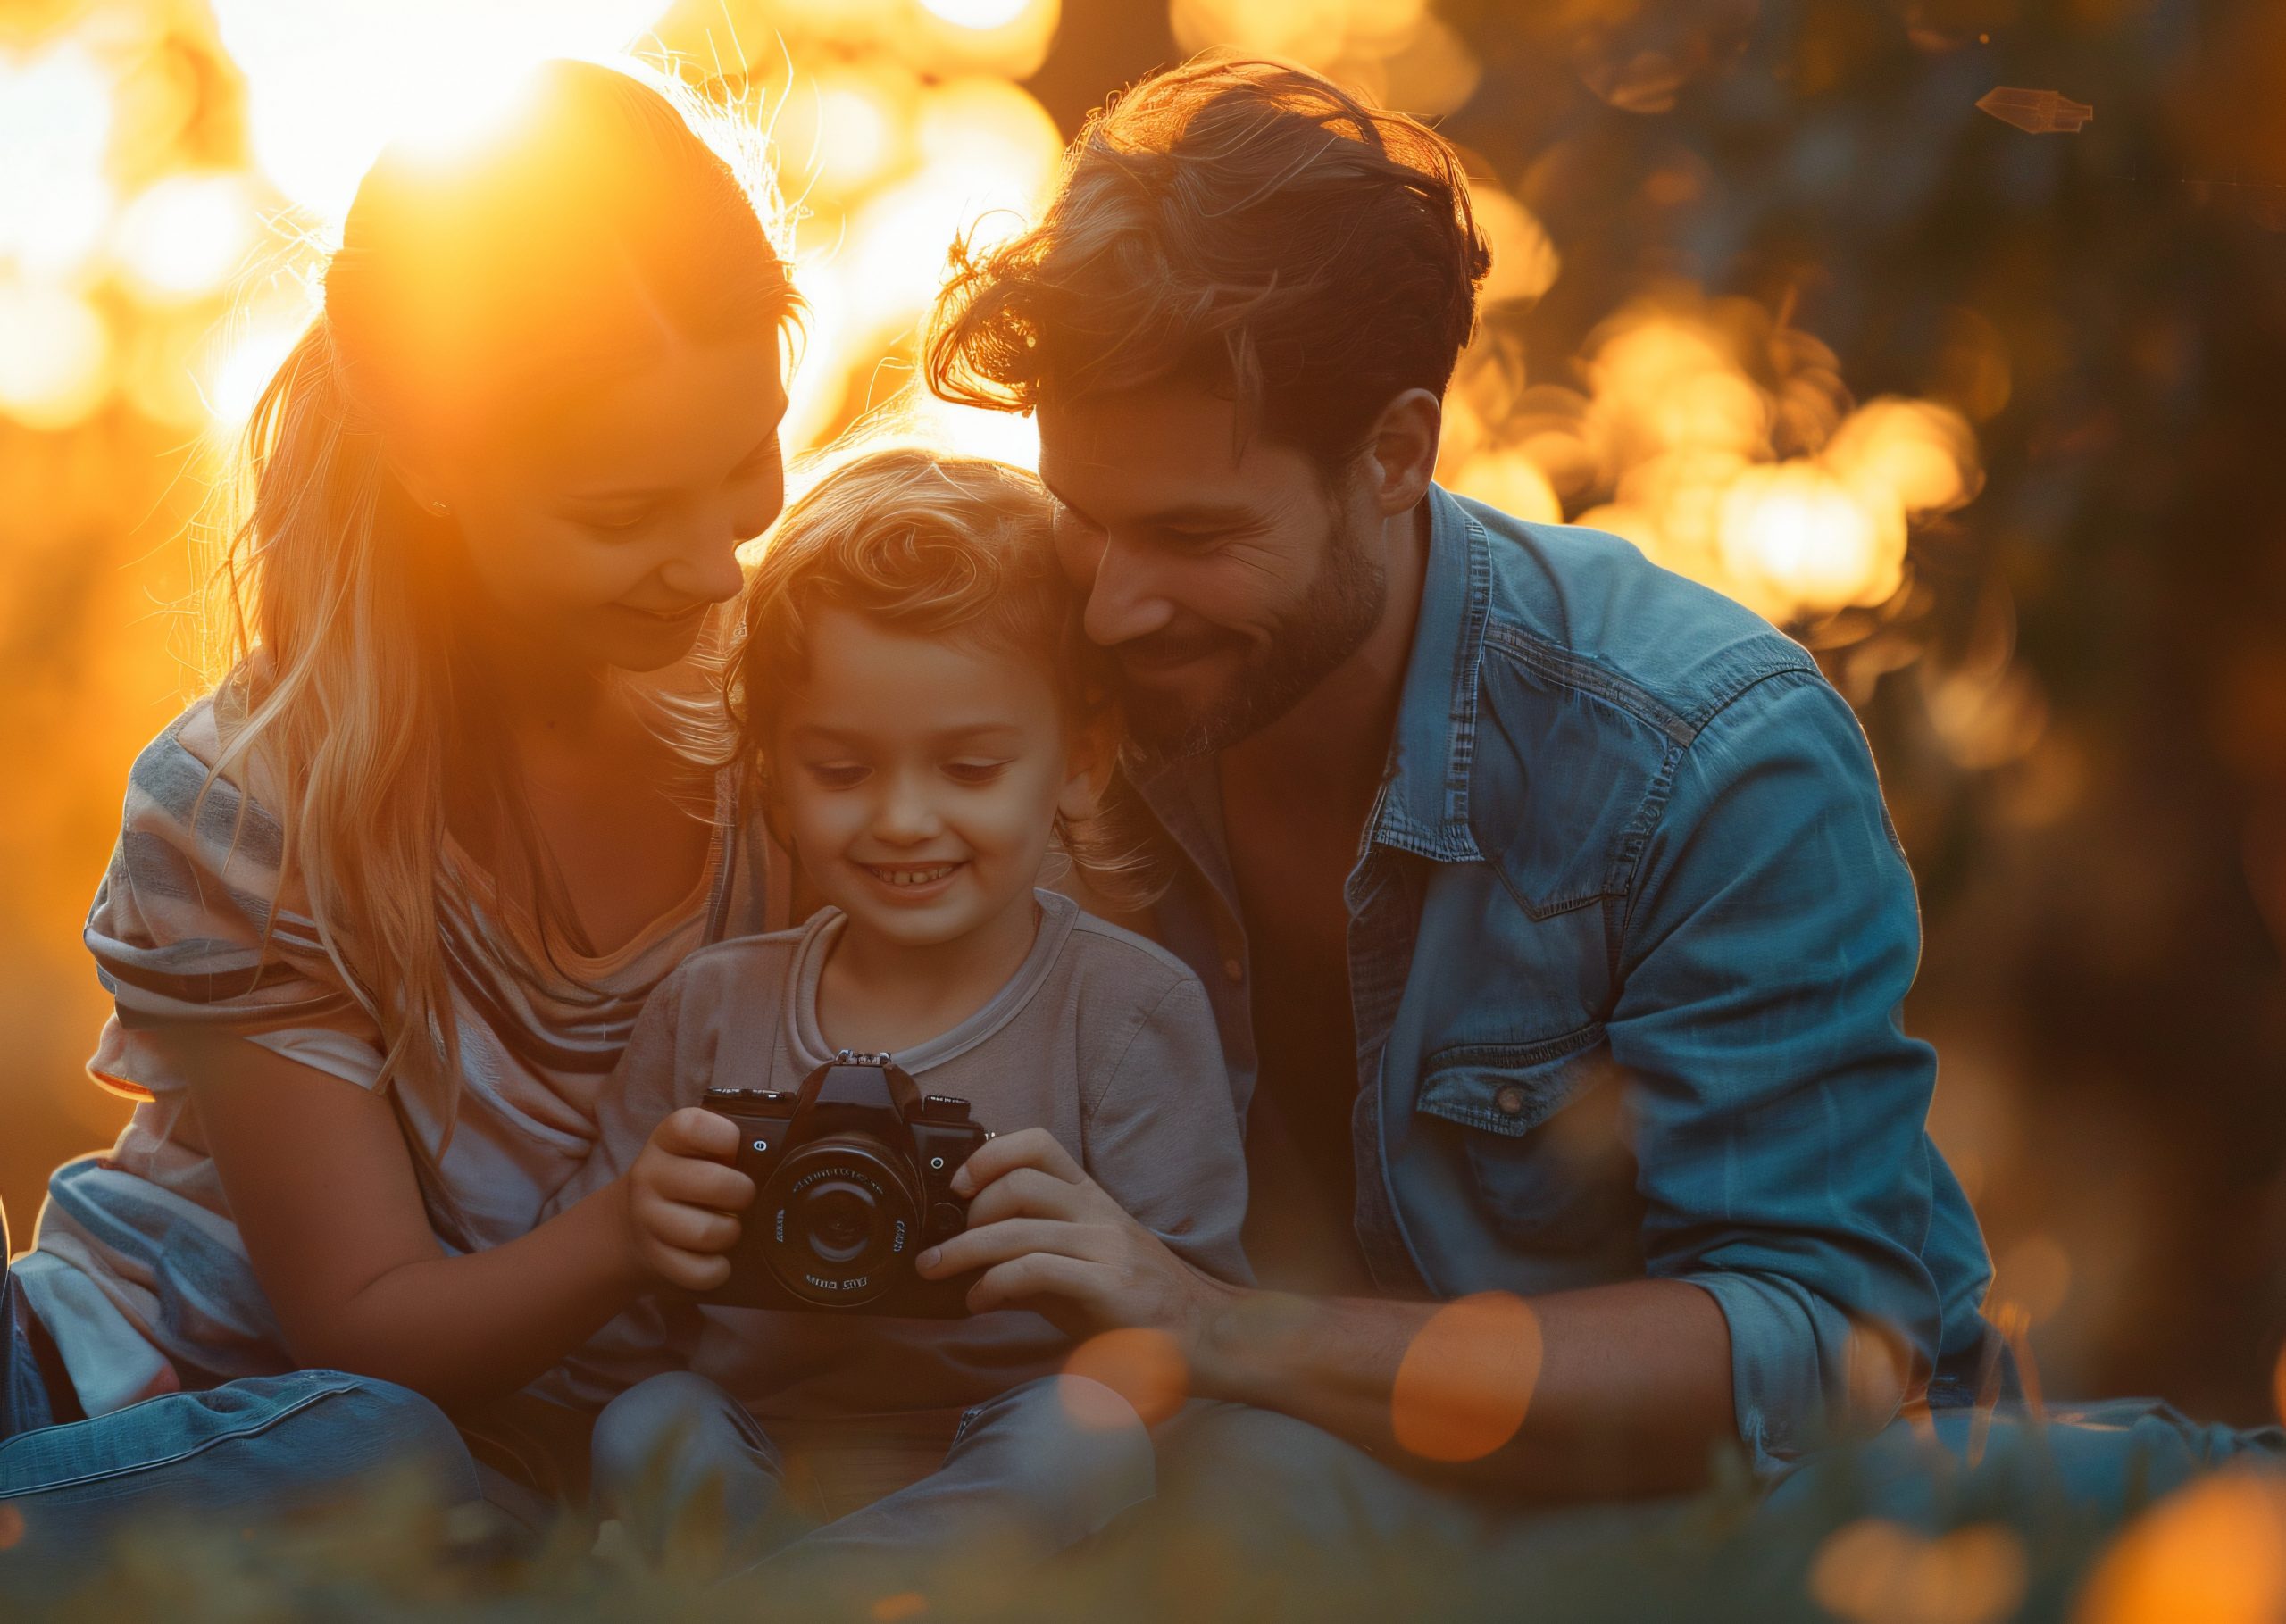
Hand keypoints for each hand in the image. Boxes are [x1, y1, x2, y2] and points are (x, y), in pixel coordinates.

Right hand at [623, 1107, 754, 1291]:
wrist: (632, 1222)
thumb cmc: (686, 1179)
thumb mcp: (697, 1151)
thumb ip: (731, 1146)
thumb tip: (778, 1153)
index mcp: (666, 1140)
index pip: (692, 1127)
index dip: (725, 1136)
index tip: (735, 1148)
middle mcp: (649, 1175)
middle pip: (713, 1183)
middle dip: (742, 1194)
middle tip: (744, 1198)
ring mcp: (646, 1217)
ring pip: (707, 1233)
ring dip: (730, 1234)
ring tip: (730, 1228)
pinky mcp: (653, 1257)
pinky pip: (699, 1271)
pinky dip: (717, 1270)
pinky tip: (718, 1259)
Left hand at [914, 1128, 1238, 1354]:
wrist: (1201, 1335)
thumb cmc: (1135, 1304)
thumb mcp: (1079, 1267)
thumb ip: (1030, 1258)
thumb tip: (970, 1264)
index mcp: (1091, 1199)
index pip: (1040, 1144)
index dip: (991, 1155)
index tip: (959, 1185)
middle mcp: (1098, 1213)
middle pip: (1020, 1181)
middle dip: (968, 1213)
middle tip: (947, 1246)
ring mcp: (1105, 1246)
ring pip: (1018, 1228)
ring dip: (963, 1251)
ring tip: (938, 1271)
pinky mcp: (1107, 1285)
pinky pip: (1036, 1270)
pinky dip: (993, 1283)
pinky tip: (979, 1302)